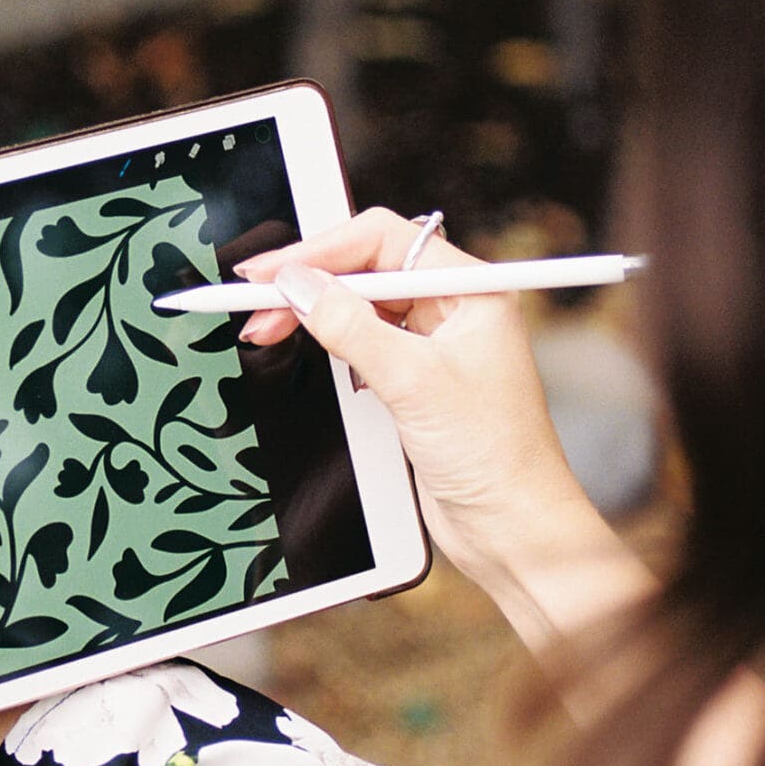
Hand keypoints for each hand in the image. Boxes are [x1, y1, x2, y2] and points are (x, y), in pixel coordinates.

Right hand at [237, 209, 596, 594]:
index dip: (319, 251)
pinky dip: (329, 342)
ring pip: (359, 306)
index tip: (269, 272)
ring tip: (265, 328)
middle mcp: (455, 307)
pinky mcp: (416, 379)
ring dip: (313, 313)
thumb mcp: (413, 382)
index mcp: (471, 289)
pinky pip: (363, 342)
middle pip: (366, 269)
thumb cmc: (493, 455)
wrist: (511, 525)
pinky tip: (302, 346)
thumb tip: (297, 285)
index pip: (384, 240)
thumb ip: (350, 327)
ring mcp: (435, 343)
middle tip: (253, 302)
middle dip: (308, 282)